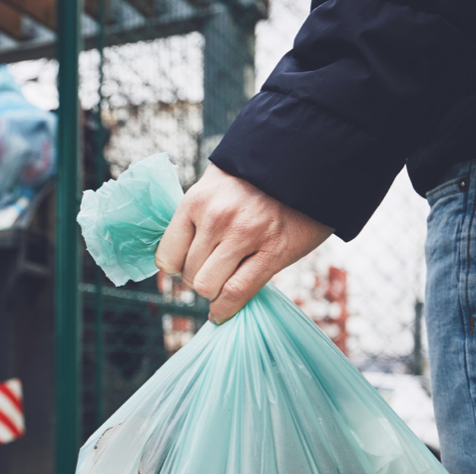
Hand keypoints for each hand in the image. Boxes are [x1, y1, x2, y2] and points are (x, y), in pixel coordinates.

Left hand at [154, 163, 333, 323]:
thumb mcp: (215, 185)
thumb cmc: (256, 178)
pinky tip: (222, 312)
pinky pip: (236, 293)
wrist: (308, 159)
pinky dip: (225, 309)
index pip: (167, 257)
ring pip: (208, 287)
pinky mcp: (272, 252)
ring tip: (224, 281)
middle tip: (214, 271)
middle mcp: (216, 218)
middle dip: (198, 279)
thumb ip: (196, 217)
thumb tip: (178, 256)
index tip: (185, 268)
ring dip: (213, 292)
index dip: (176, 269)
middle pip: (188, 275)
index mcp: (196, 201)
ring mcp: (244, 235)